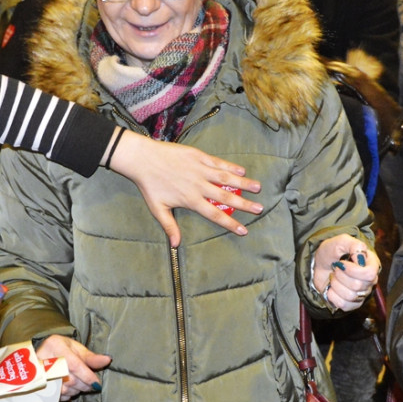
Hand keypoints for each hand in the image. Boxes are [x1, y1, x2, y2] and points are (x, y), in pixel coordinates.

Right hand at [35, 334, 111, 401]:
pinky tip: (68, 388)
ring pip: (63, 389)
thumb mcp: (76, 348)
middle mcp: (45, 359)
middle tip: (90, 385)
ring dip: (76, 390)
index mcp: (55, 346)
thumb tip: (107, 360)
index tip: (97, 384)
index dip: (87, 376)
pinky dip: (66, 395)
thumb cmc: (62, 349)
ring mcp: (39, 374)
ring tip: (79, 384)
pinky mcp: (38, 386)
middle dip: (83, 384)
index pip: (74, 365)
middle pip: (69, 379)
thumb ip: (91, 357)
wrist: (42, 354)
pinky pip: (56, 396)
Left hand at [107, 131, 262, 246]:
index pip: (215, 215)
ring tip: (258, 187)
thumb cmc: (149, 185)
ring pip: (226, 178)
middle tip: (259, 209)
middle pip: (226, 197)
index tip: (243, 230)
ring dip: (243, 183)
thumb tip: (176, 245)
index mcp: (190, 200)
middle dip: (244, 204)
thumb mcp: (157, 208)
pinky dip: (230, 167)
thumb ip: (169, 226)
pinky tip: (242, 171)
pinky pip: (218, 163)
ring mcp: (200, 170)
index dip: (230, 223)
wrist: (142, 159)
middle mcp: (198, 186)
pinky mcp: (198, 156)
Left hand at [312, 235, 380, 312]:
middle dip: (341, 276)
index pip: (370, 273)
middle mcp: (369, 280)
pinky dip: (333, 296)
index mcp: (371, 264)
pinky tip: (331, 288)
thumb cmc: (332, 251)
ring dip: (336, 285)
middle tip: (335, 268)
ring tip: (333, 277)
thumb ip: (353, 244)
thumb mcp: (341, 241)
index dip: (354, 270)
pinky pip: (344, 305)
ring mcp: (361, 293)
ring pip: (351, 296)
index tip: (342, 263)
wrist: (319, 264)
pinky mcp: (352, 303)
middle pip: (358, 285)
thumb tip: (361, 256)